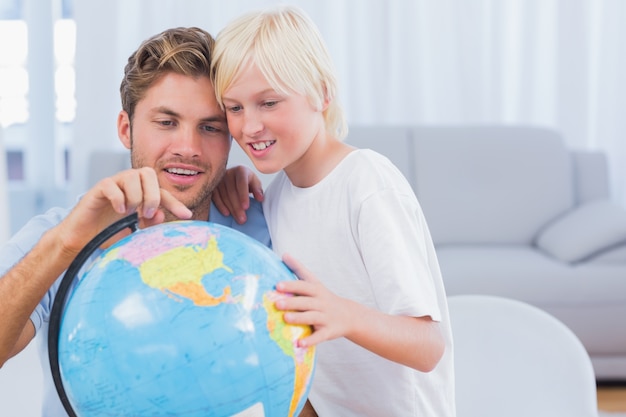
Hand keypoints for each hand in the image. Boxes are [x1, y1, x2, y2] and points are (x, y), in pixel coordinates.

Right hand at [58, 167, 191, 254]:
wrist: (83, 239)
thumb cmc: (109, 233)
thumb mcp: (134, 231)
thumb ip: (148, 223)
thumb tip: (160, 215)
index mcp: (141, 193)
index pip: (162, 193)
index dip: (175, 203)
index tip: (186, 216)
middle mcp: (128, 185)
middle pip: (148, 174)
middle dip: (152, 195)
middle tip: (146, 214)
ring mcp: (113, 184)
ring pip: (132, 176)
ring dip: (136, 196)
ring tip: (131, 213)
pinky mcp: (98, 189)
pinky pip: (111, 185)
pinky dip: (119, 198)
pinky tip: (120, 211)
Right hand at [213, 166, 263, 223]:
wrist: (235, 175)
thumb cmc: (247, 181)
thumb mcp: (255, 183)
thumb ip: (258, 190)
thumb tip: (260, 199)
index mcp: (241, 170)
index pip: (241, 183)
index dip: (243, 196)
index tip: (246, 207)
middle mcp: (228, 173)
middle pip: (232, 192)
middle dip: (237, 207)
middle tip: (243, 219)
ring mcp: (219, 179)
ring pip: (224, 196)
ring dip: (231, 209)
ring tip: (238, 219)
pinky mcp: (213, 185)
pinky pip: (215, 197)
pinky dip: (221, 206)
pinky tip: (227, 214)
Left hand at [275, 253, 356, 347]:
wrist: (349, 315)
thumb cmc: (324, 297)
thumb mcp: (314, 282)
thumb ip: (299, 269)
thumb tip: (284, 254)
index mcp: (316, 290)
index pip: (303, 286)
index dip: (291, 285)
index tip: (278, 285)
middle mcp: (321, 302)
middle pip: (306, 301)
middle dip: (292, 302)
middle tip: (277, 303)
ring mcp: (326, 317)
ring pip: (312, 317)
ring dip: (299, 318)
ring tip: (286, 319)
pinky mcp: (329, 331)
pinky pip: (319, 336)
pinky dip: (311, 340)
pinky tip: (300, 344)